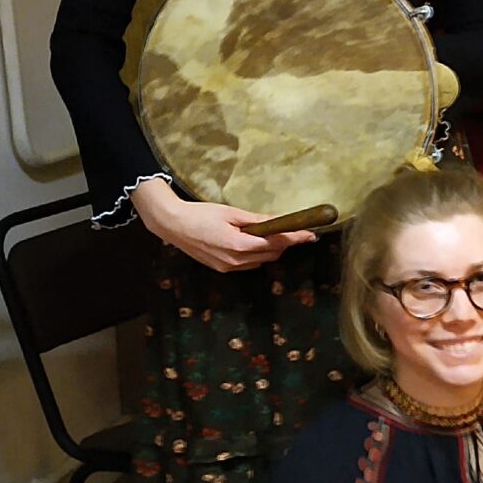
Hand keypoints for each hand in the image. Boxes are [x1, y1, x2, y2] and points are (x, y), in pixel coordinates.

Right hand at [132, 178, 309, 271]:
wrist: (172, 225)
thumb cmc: (201, 215)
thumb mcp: (231, 213)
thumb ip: (256, 221)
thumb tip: (278, 220)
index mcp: (238, 245)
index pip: (275, 244)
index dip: (294, 238)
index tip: (310, 234)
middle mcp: (235, 261)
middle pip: (271, 255)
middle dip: (284, 244)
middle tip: (292, 230)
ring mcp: (228, 267)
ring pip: (260, 261)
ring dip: (270, 250)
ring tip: (271, 235)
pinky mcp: (222, 269)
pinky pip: (247, 265)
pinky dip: (256, 255)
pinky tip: (252, 243)